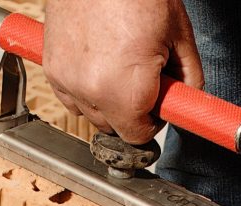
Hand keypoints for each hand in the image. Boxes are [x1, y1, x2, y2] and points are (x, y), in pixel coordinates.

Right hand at [44, 0, 202, 143]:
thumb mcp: (178, 35)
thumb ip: (189, 79)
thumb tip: (187, 101)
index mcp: (124, 89)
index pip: (139, 136)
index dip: (153, 122)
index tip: (158, 105)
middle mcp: (90, 89)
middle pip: (114, 127)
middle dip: (132, 109)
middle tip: (144, 76)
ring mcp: (66, 78)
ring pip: (92, 112)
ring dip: (108, 99)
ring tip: (120, 64)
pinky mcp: (52, 67)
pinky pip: (71, 96)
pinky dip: (85, 87)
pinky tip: (100, 63)